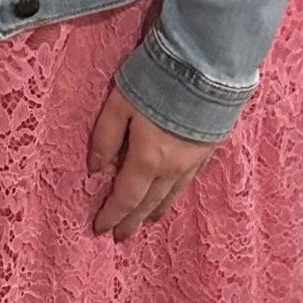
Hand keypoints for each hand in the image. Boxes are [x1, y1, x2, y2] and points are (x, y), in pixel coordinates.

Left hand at [87, 87, 217, 241]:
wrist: (207, 66)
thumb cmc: (156, 79)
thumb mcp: (119, 103)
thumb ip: (104, 137)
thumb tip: (94, 169)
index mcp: (147, 158)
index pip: (126, 197)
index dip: (112, 215)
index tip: (100, 229)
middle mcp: (172, 167)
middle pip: (148, 202)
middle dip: (132, 221)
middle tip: (120, 237)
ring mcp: (193, 160)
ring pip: (171, 195)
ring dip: (154, 211)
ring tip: (145, 222)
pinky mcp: (207, 149)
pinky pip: (188, 182)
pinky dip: (175, 194)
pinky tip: (172, 195)